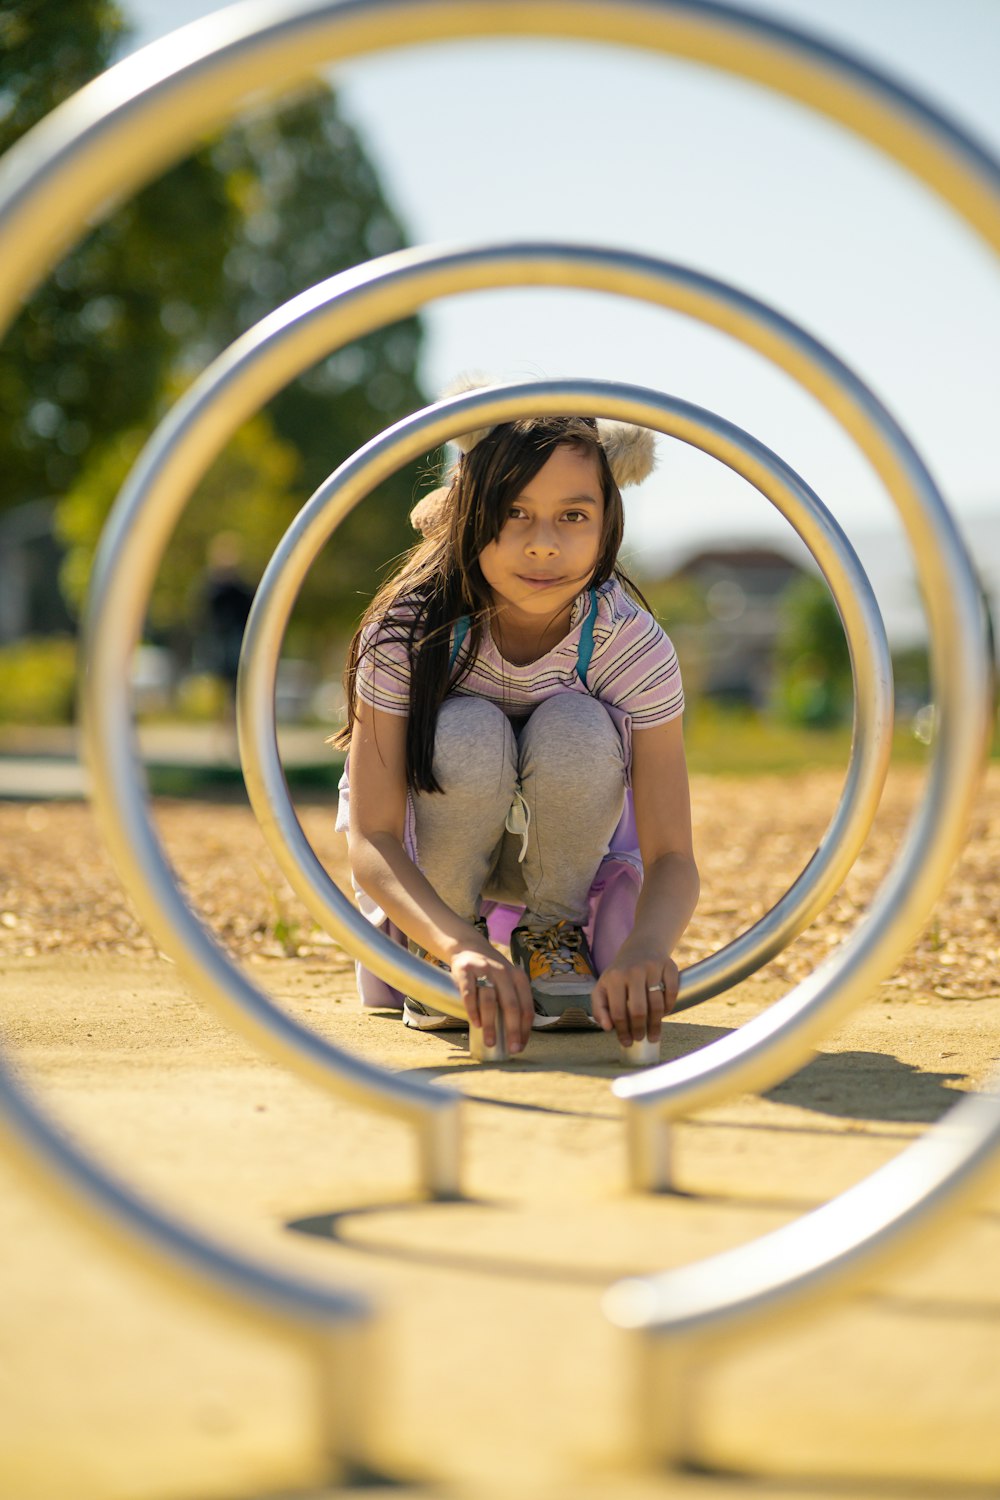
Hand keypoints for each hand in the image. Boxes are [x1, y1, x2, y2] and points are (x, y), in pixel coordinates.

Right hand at [448, 931, 533, 1054]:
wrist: (468, 947)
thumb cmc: (491, 973)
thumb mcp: (508, 981)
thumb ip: (513, 1001)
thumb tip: (515, 1037)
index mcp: (519, 977)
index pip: (527, 1006)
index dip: (525, 1028)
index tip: (520, 1046)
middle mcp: (504, 972)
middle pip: (511, 1005)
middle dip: (512, 1030)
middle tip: (511, 1049)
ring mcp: (484, 970)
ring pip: (490, 1001)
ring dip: (491, 1024)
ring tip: (490, 1042)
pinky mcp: (465, 971)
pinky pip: (469, 994)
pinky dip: (473, 1011)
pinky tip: (475, 1024)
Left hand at [592, 951, 678, 1046]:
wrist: (642, 947)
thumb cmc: (620, 974)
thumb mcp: (603, 986)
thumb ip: (599, 1008)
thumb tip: (607, 1028)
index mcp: (614, 978)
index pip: (618, 1011)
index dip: (622, 1031)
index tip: (627, 1042)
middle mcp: (633, 971)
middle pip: (638, 1010)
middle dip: (640, 1029)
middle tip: (641, 1039)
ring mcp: (653, 968)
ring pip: (657, 1004)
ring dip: (656, 1024)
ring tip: (653, 1035)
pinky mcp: (669, 966)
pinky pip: (672, 993)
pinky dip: (669, 1007)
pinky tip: (664, 1014)